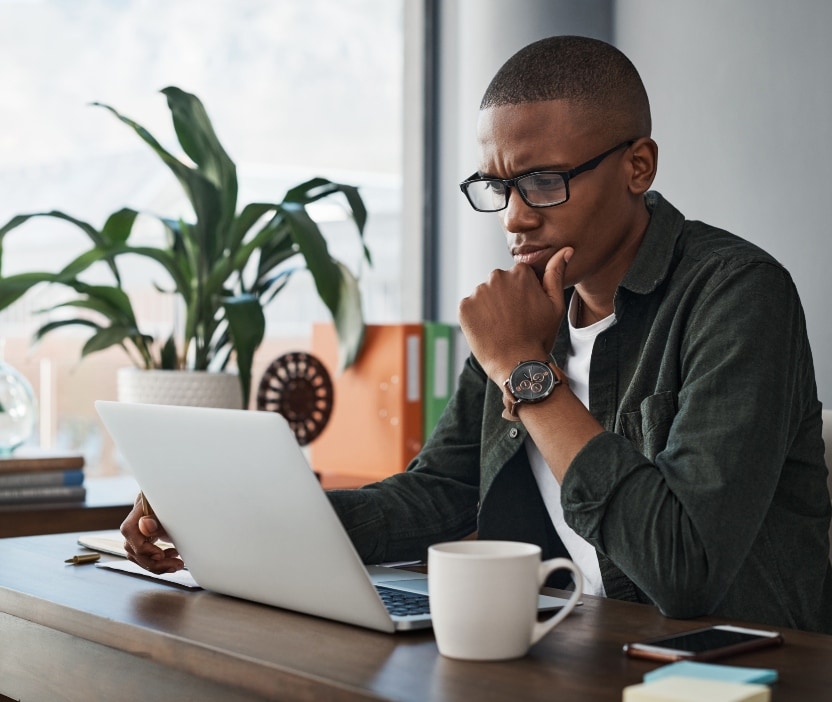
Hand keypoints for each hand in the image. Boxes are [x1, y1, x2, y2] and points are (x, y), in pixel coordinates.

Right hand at [120, 493, 183, 573]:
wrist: (187, 494)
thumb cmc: (181, 497)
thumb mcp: (173, 505)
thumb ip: (158, 517)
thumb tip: (145, 526)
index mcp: (141, 505)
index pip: (129, 530)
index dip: (142, 546)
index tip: (160, 554)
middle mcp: (137, 518)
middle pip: (132, 547)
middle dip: (153, 562)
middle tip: (175, 565)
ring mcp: (140, 528)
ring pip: (136, 554)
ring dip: (156, 564)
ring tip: (176, 563)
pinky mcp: (146, 536)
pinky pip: (144, 554)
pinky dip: (157, 560)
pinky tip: (172, 557)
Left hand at [459, 247, 571, 383]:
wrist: (517, 364)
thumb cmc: (539, 336)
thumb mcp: (554, 305)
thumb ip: (556, 274)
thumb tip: (565, 250)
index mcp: (520, 272)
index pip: (517, 277)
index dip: (522, 296)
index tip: (525, 312)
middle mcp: (497, 276)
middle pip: (498, 284)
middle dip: (503, 299)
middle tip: (513, 322)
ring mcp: (478, 291)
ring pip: (483, 296)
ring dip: (489, 308)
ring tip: (500, 328)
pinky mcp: (464, 306)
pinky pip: (469, 308)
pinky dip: (475, 318)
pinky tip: (487, 331)